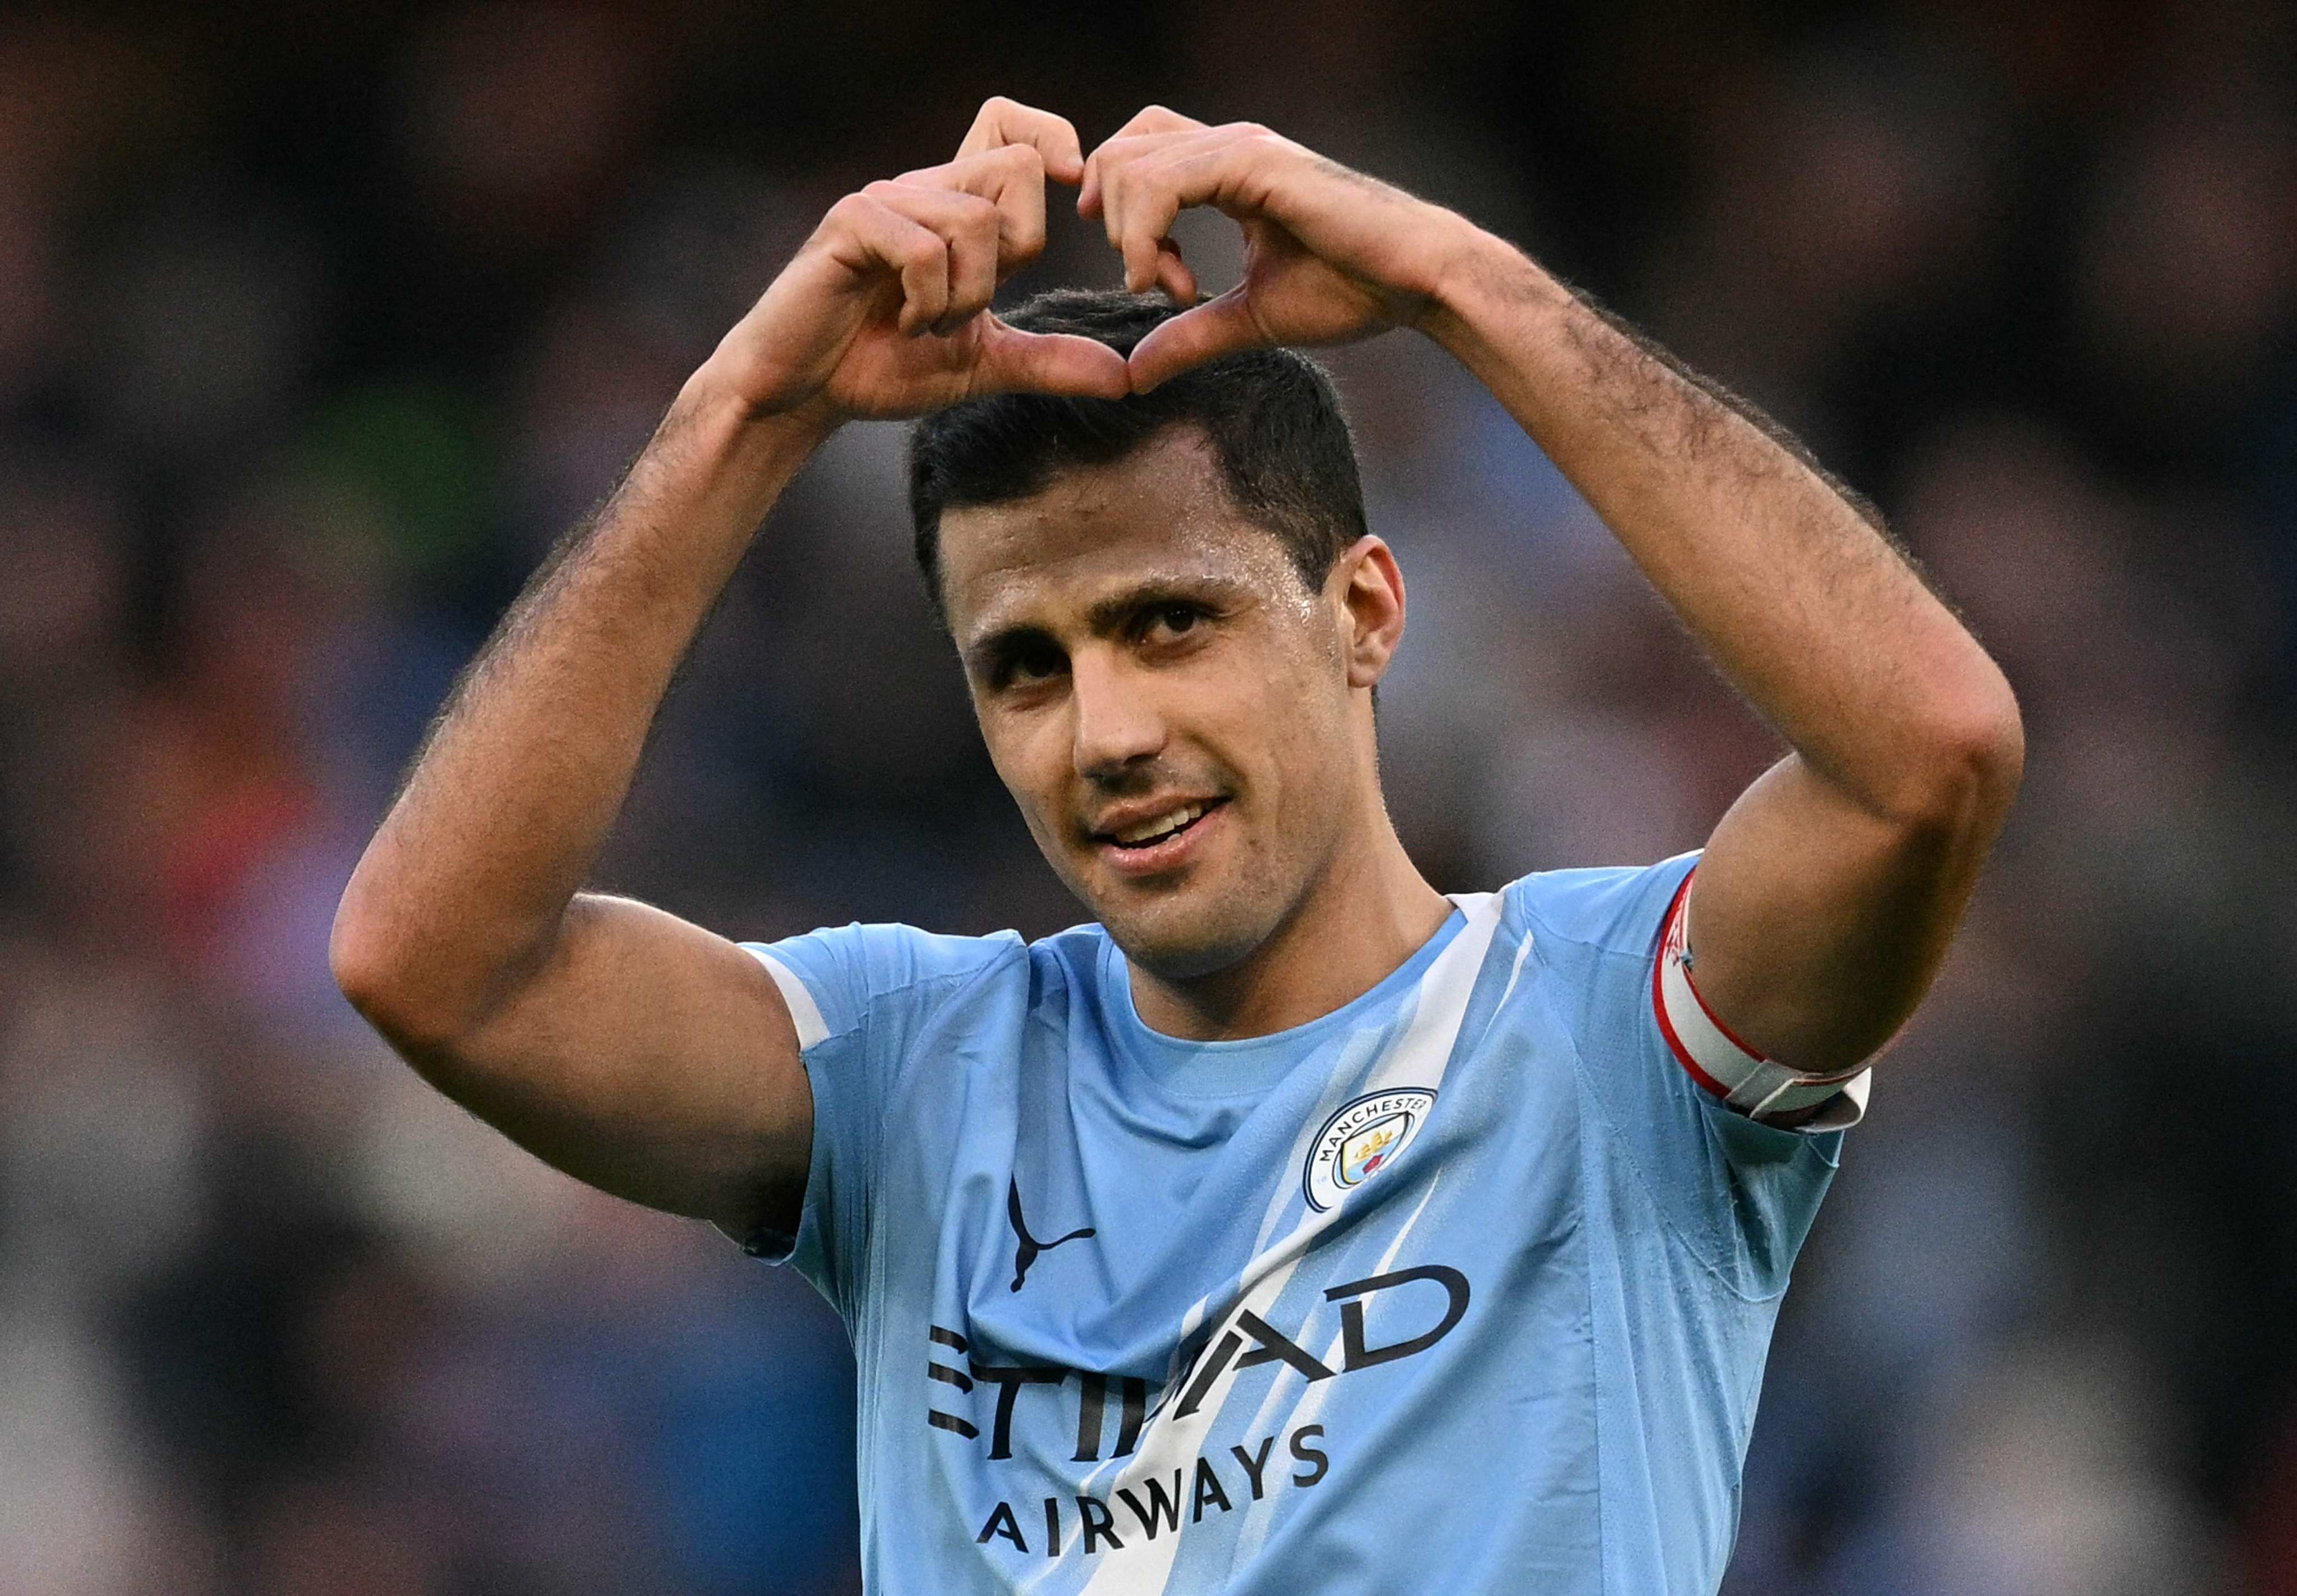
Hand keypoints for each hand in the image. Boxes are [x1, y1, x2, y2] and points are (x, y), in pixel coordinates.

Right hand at [706, 98, 1130, 423]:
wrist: (804, 393)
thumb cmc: (882, 366)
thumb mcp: (982, 365)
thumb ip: (1049, 363)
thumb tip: (1123, 378)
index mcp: (957, 207)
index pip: (1013, 127)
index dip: (1053, 142)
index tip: (1068, 196)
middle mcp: (925, 189)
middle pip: (1018, 167)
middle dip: (1016, 252)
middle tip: (972, 305)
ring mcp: (887, 200)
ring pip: (975, 219)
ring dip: (965, 296)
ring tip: (926, 326)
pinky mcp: (851, 223)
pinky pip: (924, 249)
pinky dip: (926, 303)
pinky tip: (900, 325)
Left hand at [1079, 108, 1476, 390]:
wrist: (1415, 281)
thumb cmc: (1353, 291)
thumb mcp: (1249, 319)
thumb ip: (1189, 338)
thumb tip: (1133, 376)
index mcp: (1228, 169)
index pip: (1136, 155)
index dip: (1117, 213)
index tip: (1146, 279)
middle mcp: (1229, 145)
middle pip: (1120, 152)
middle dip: (1110, 221)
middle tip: (1151, 283)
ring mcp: (1241, 147)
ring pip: (1129, 164)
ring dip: (1127, 235)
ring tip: (1166, 287)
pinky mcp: (1254, 163)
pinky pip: (1161, 182)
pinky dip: (1143, 235)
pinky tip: (1167, 281)